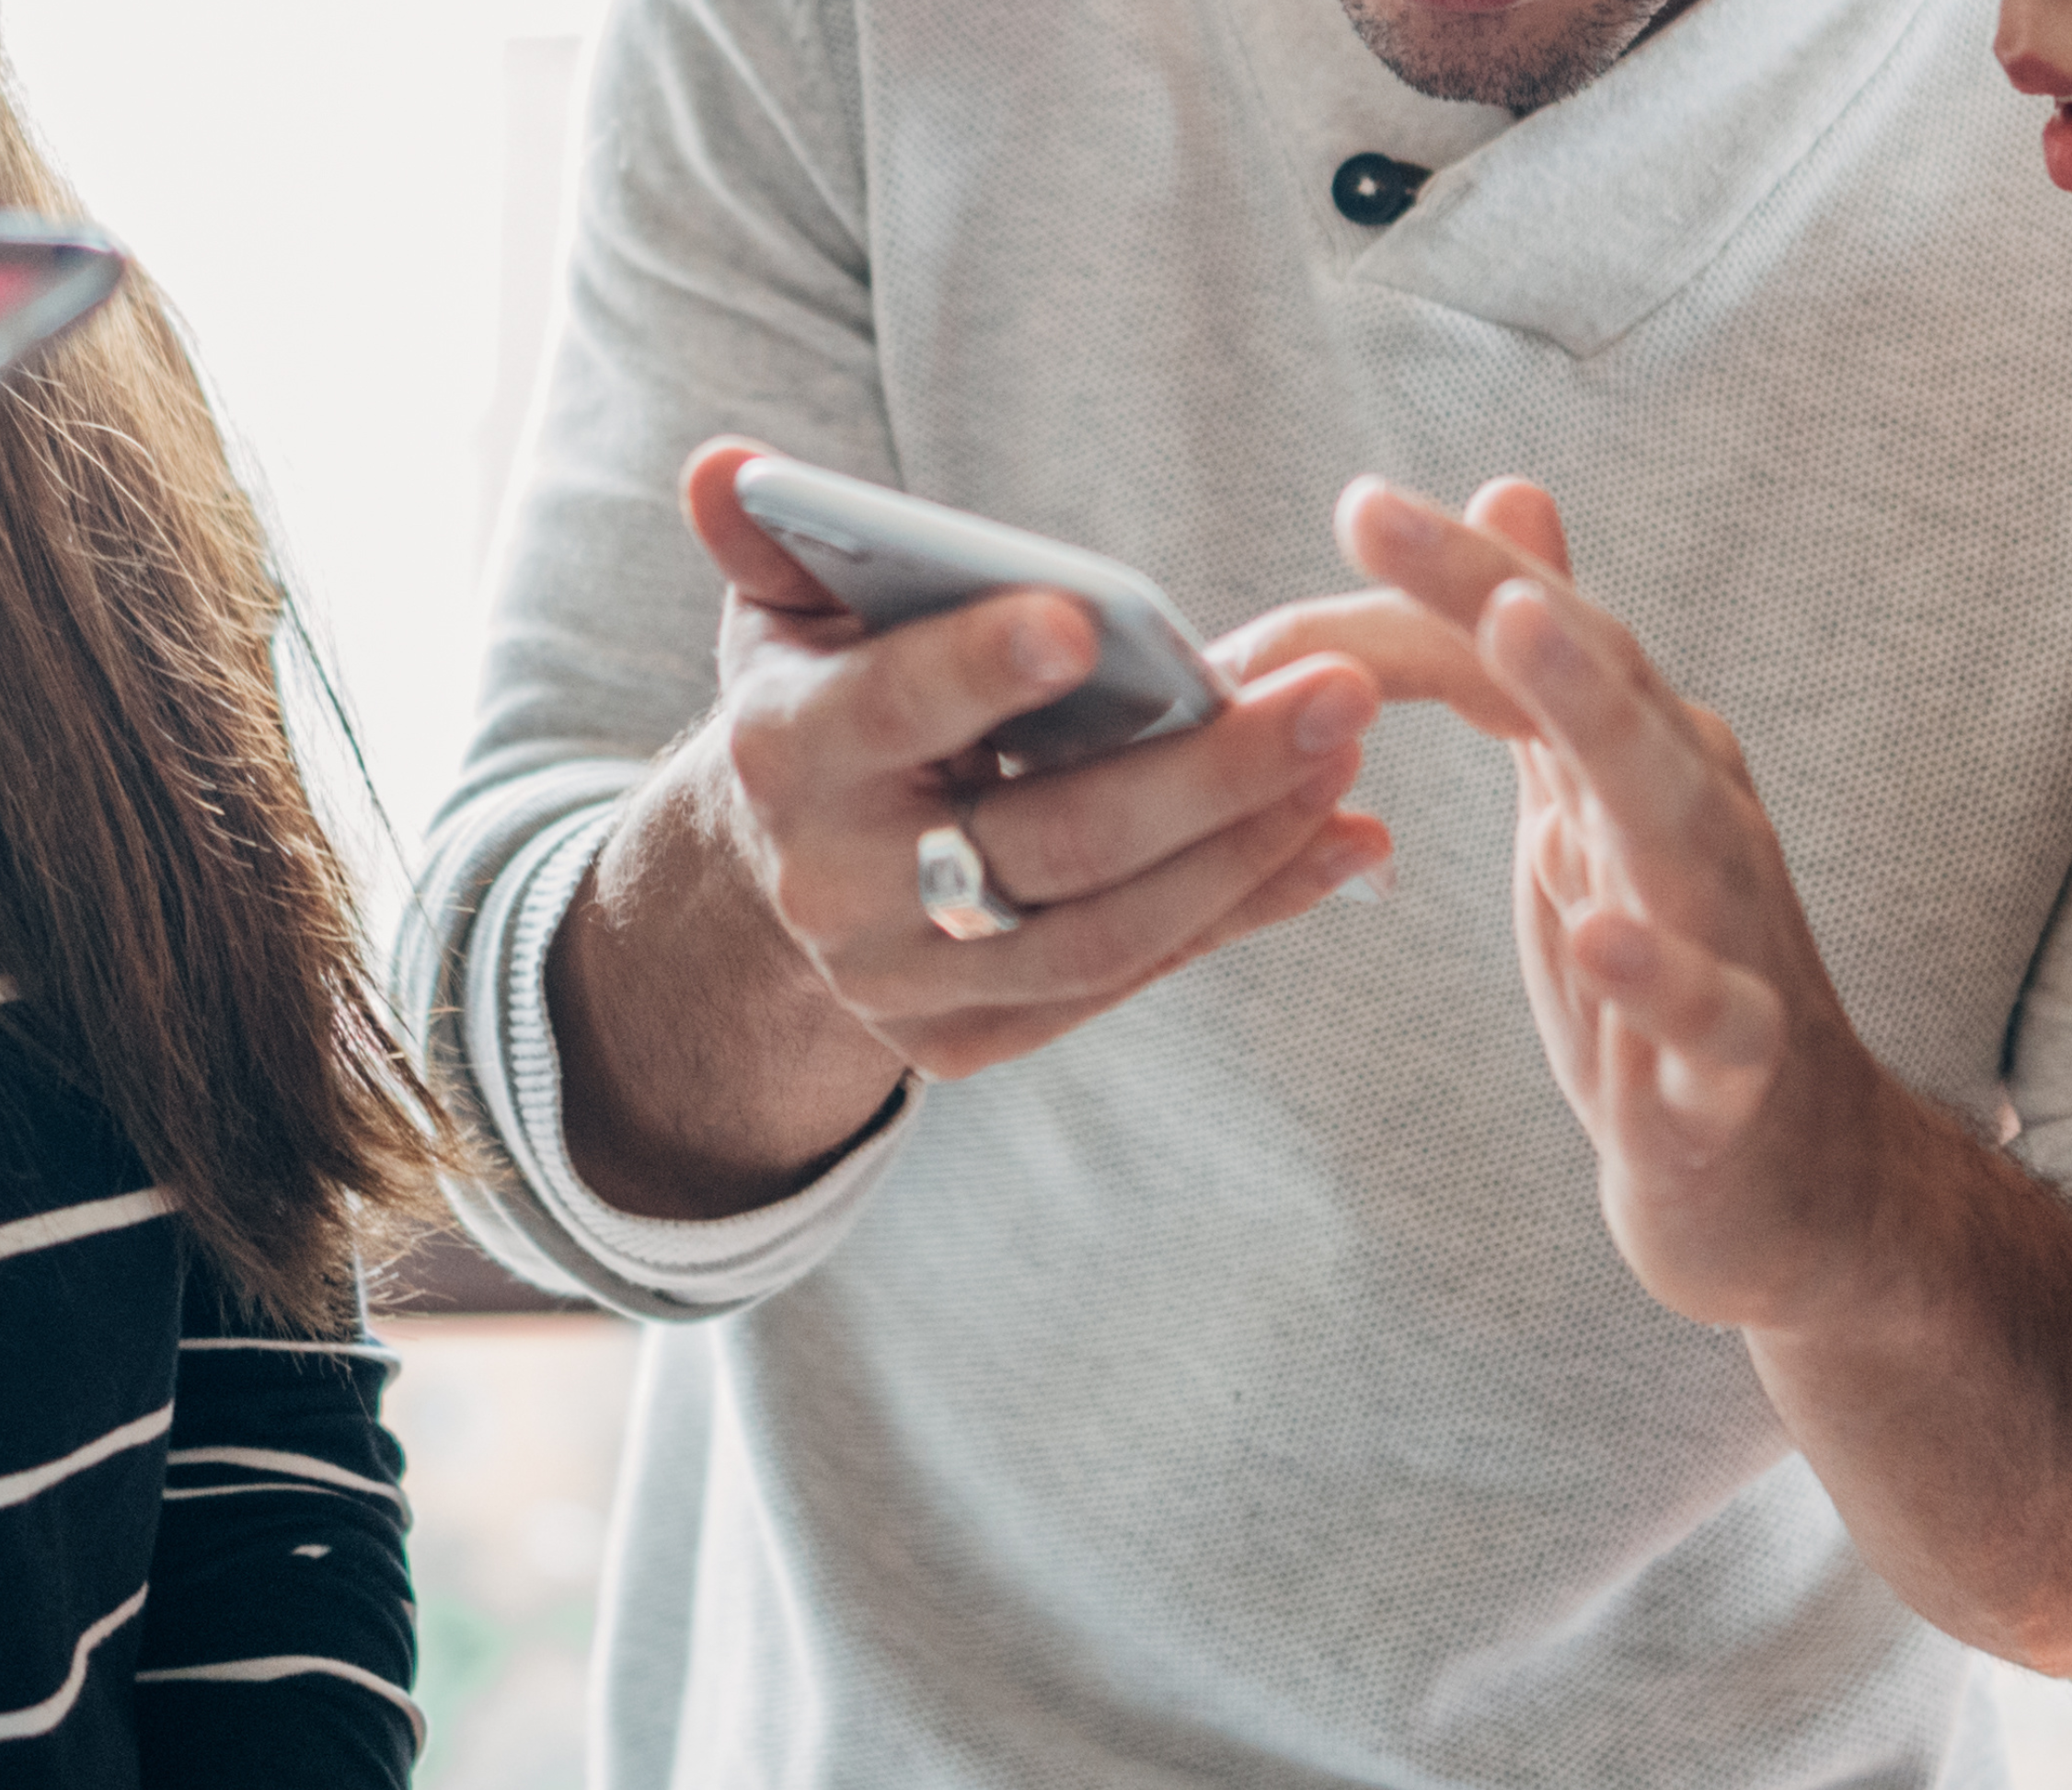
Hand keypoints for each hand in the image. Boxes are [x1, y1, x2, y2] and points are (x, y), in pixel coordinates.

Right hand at [672, 439, 1392, 1078]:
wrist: (785, 867)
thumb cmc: (826, 695)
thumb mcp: (784, 609)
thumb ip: (769, 536)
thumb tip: (723, 465)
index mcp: (785, 758)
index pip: (888, 712)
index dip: (976, 669)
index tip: (1083, 619)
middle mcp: (836, 891)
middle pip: (1043, 842)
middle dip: (1204, 772)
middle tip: (1337, 693)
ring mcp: (904, 985)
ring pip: (1101, 936)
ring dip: (1245, 851)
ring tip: (1348, 759)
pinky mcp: (967, 1041)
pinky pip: (1126, 982)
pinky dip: (1242, 911)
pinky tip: (1338, 842)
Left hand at [1322, 473, 1906, 1327]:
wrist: (1793, 1184)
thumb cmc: (1671, 990)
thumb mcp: (1590, 815)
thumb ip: (1550, 672)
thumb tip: (1513, 497)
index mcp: (1644, 764)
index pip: (1545, 637)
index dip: (1448, 571)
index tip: (1354, 501)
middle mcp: (1696, 819)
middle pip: (1595, 682)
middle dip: (1490, 591)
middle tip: (1383, 519)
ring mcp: (1728, 936)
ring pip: (1670, 807)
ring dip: (1593, 717)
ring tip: (1513, 634)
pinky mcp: (1737, 1068)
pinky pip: (1708, 1011)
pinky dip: (1661, 971)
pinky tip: (1604, 934)